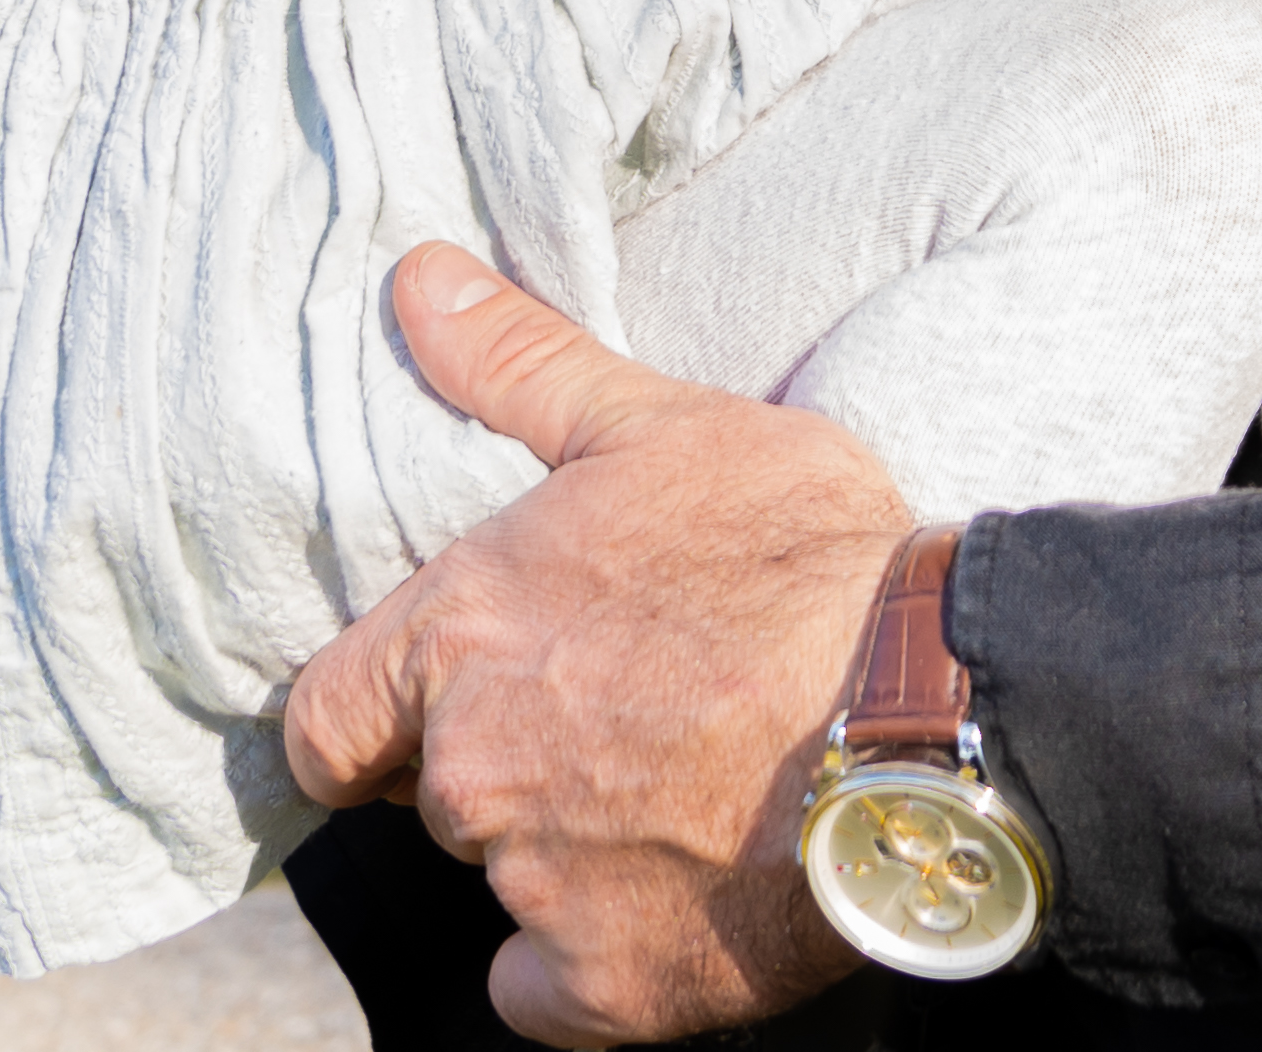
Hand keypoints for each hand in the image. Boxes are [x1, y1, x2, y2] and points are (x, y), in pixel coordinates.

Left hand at [284, 245, 909, 1046]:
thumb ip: (522, 367)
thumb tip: (415, 281)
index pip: (325, 719)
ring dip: (567, 849)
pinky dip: (597, 959)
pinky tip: (679, 893)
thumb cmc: (802, 551)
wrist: (936, 698)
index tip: (438, 710)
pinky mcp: (607, 982)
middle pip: (434, 796)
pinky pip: (550, 991)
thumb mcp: (664, 426)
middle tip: (617, 727)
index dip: (373, 722)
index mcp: (460, 630)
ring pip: (507, 882)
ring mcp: (533, 881)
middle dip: (505, 768)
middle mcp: (470, 766)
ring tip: (679, 792)